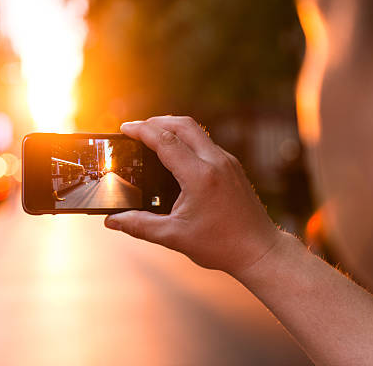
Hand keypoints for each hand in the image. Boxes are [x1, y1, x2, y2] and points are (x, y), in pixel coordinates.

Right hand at [104, 116, 284, 276]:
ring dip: (173, 129)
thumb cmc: (220, 245)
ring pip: (197, 132)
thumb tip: (112, 221)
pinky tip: (177, 157)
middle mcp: (217, 162)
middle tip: (136, 130)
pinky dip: (188, 141)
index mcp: (200, 176)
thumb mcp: (174, 237)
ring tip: (153, 138)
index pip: (166, 141)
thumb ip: (139, 226)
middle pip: (183, 125)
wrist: (260, 250)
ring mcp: (228, 162)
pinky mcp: (234, 167)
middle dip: (157, 122)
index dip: (142, 130)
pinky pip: (207, 144)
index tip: (124, 128)